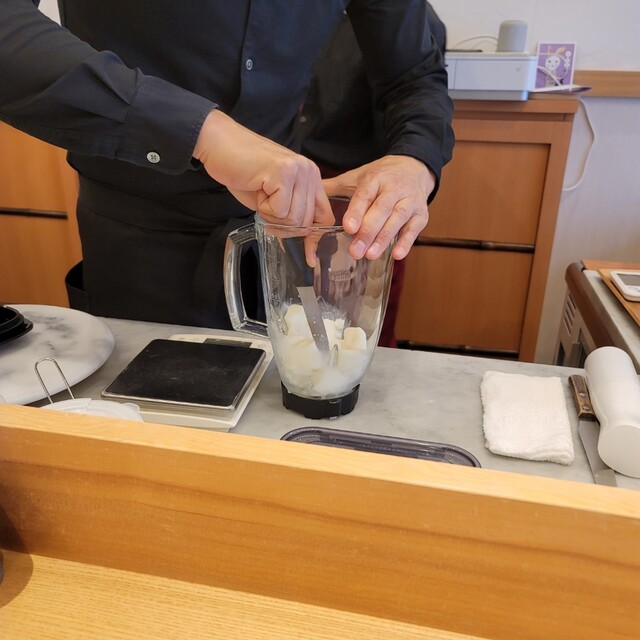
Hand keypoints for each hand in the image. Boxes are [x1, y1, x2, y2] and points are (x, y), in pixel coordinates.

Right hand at [193, 109, 333, 225]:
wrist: (219, 146)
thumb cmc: (242, 171)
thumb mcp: (273, 196)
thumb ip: (290, 212)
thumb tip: (301, 237)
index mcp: (310, 177)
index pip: (324, 216)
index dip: (314, 238)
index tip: (309, 256)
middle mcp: (309, 172)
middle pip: (306, 222)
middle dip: (282, 225)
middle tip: (265, 205)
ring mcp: (298, 171)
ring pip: (294, 219)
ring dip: (271, 215)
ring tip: (261, 193)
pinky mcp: (283, 173)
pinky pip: (279, 211)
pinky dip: (264, 208)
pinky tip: (258, 189)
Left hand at [322, 155, 435, 260]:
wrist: (414, 167)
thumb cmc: (381, 177)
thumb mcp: (357, 177)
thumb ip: (334, 187)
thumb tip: (308, 193)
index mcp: (375, 178)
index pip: (365, 195)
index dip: (357, 211)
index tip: (348, 227)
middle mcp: (394, 188)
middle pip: (381, 209)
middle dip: (368, 231)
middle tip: (355, 251)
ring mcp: (409, 201)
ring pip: (397, 219)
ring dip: (384, 238)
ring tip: (370, 255)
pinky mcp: (421, 214)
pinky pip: (414, 228)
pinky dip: (407, 242)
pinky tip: (397, 255)